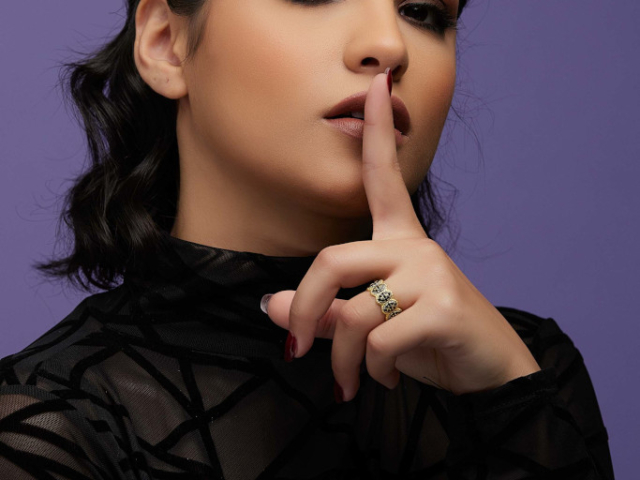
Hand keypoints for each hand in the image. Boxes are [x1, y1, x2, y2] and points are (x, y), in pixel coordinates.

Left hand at [262, 69, 540, 400]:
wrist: (490, 372)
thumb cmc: (429, 339)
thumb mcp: (370, 325)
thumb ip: (324, 312)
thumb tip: (269, 305)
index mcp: (400, 240)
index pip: (383, 176)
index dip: (376, 130)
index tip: (375, 84)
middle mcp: (415, 247)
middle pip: (333, 260)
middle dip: (305, 310)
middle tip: (298, 351)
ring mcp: (432, 274)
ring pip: (354, 312)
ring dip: (345, 359)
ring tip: (355, 381)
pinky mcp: (444, 307)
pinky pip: (381, 339)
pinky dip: (374, 370)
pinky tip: (387, 377)